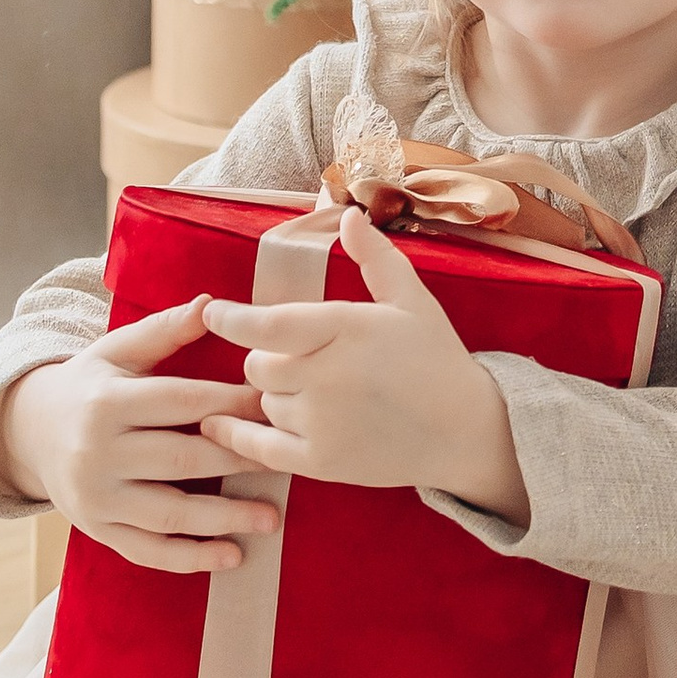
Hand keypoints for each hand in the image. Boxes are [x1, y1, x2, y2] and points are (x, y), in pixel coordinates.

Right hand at [0, 302, 278, 576]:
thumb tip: (211, 304)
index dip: (231, 403)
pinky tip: (231, 556)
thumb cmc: (91, 384)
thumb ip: (164, 331)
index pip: (180, 402)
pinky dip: (189, 559)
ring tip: (271, 519)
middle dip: (237, 462)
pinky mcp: (97, 530)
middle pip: (179, 461)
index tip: (275, 404)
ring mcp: (95, 498)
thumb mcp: (118, 350)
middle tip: (287, 460)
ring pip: (167, 515)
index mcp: (107, 403)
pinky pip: (147, 551)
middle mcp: (98, 453)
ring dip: (222, 519)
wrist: (30, 430)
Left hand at [198, 211, 528, 521]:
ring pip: (263, 402)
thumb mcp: (412, 300)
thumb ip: (375, 257)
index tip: (212, 312)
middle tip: (292, 356)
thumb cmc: (436, 358)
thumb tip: (347, 216)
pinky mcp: (320, 461)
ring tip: (306, 391)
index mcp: (346, 329)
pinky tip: (217, 424)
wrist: (464, 431)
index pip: (268, 324)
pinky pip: (259, 448)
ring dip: (273, 394)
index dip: (231, 319)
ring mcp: (323, 423)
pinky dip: (235, 435)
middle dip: (266, 357)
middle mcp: (328, 376)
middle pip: (259, 365)